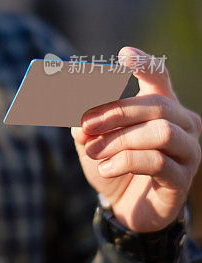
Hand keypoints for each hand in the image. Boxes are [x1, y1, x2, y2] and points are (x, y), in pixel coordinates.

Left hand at [71, 46, 201, 232]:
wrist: (125, 208)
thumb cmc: (112, 165)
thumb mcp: (92, 140)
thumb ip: (84, 122)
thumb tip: (75, 111)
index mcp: (162, 106)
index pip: (160, 77)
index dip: (145, 64)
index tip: (123, 55)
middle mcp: (183, 125)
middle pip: (156, 104)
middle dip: (117, 111)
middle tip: (85, 123)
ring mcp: (187, 152)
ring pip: (161, 131)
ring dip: (120, 139)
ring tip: (94, 152)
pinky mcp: (182, 180)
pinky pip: (157, 162)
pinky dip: (125, 162)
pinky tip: (105, 169)